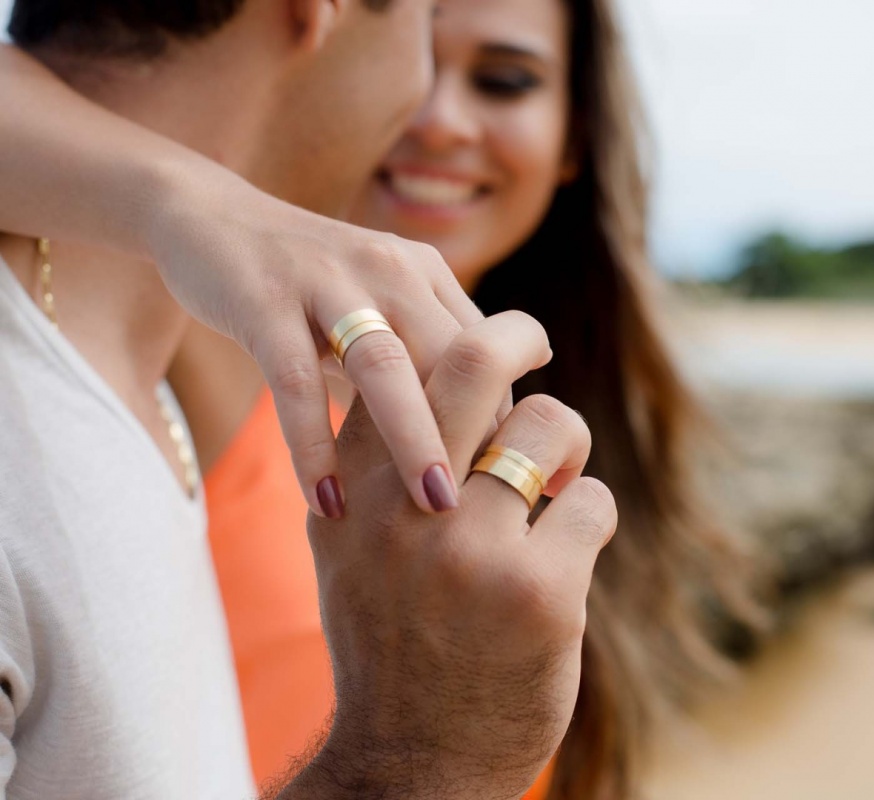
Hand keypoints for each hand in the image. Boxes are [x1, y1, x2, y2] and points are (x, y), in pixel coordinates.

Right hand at [147, 167, 490, 517]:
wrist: (209, 217)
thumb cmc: (311, 284)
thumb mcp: (383, 305)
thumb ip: (434, 352)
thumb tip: (503, 414)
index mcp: (424, 274)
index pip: (486, 353)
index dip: (508, 419)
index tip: (528, 482)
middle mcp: (389, 270)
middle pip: (452, 358)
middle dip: (482, 433)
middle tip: (510, 506)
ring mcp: (327, 283)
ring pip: (384, 367)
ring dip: (414, 438)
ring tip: (436, 506)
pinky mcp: (263, 302)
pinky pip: (295, 382)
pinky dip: (313, 444)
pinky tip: (328, 502)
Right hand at [286, 311, 616, 799]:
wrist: (408, 760)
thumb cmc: (390, 641)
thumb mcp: (351, 550)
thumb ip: (375, 469)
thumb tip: (426, 378)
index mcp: (351, 490)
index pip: (405, 367)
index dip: (456, 338)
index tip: (486, 343)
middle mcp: (403, 509)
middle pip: (473, 361)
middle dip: (515, 332)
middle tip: (533, 338)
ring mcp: (472, 550)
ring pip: (549, 424)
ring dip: (567, 441)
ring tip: (561, 481)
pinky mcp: (539, 592)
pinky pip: (593, 501)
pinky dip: (592, 512)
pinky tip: (572, 548)